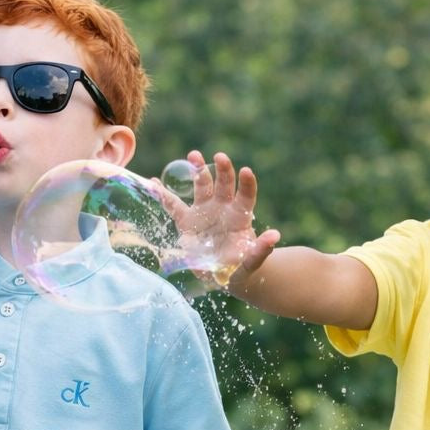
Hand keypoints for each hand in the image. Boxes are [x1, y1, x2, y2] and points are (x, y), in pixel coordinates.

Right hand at [155, 151, 280, 285]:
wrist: (225, 274)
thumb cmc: (242, 267)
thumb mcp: (253, 262)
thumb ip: (261, 250)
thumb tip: (275, 235)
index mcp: (240, 217)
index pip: (245, 195)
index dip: (246, 183)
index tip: (246, 171)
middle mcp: (223, 209)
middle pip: (224, 184)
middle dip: (222, 170)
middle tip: (220, 157)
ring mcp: (204, 212)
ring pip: (202, 187)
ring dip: (198, 170)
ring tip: (194, 155)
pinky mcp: (188, 222)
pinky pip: (173, 206)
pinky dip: (163, 195)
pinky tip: (154, 182)